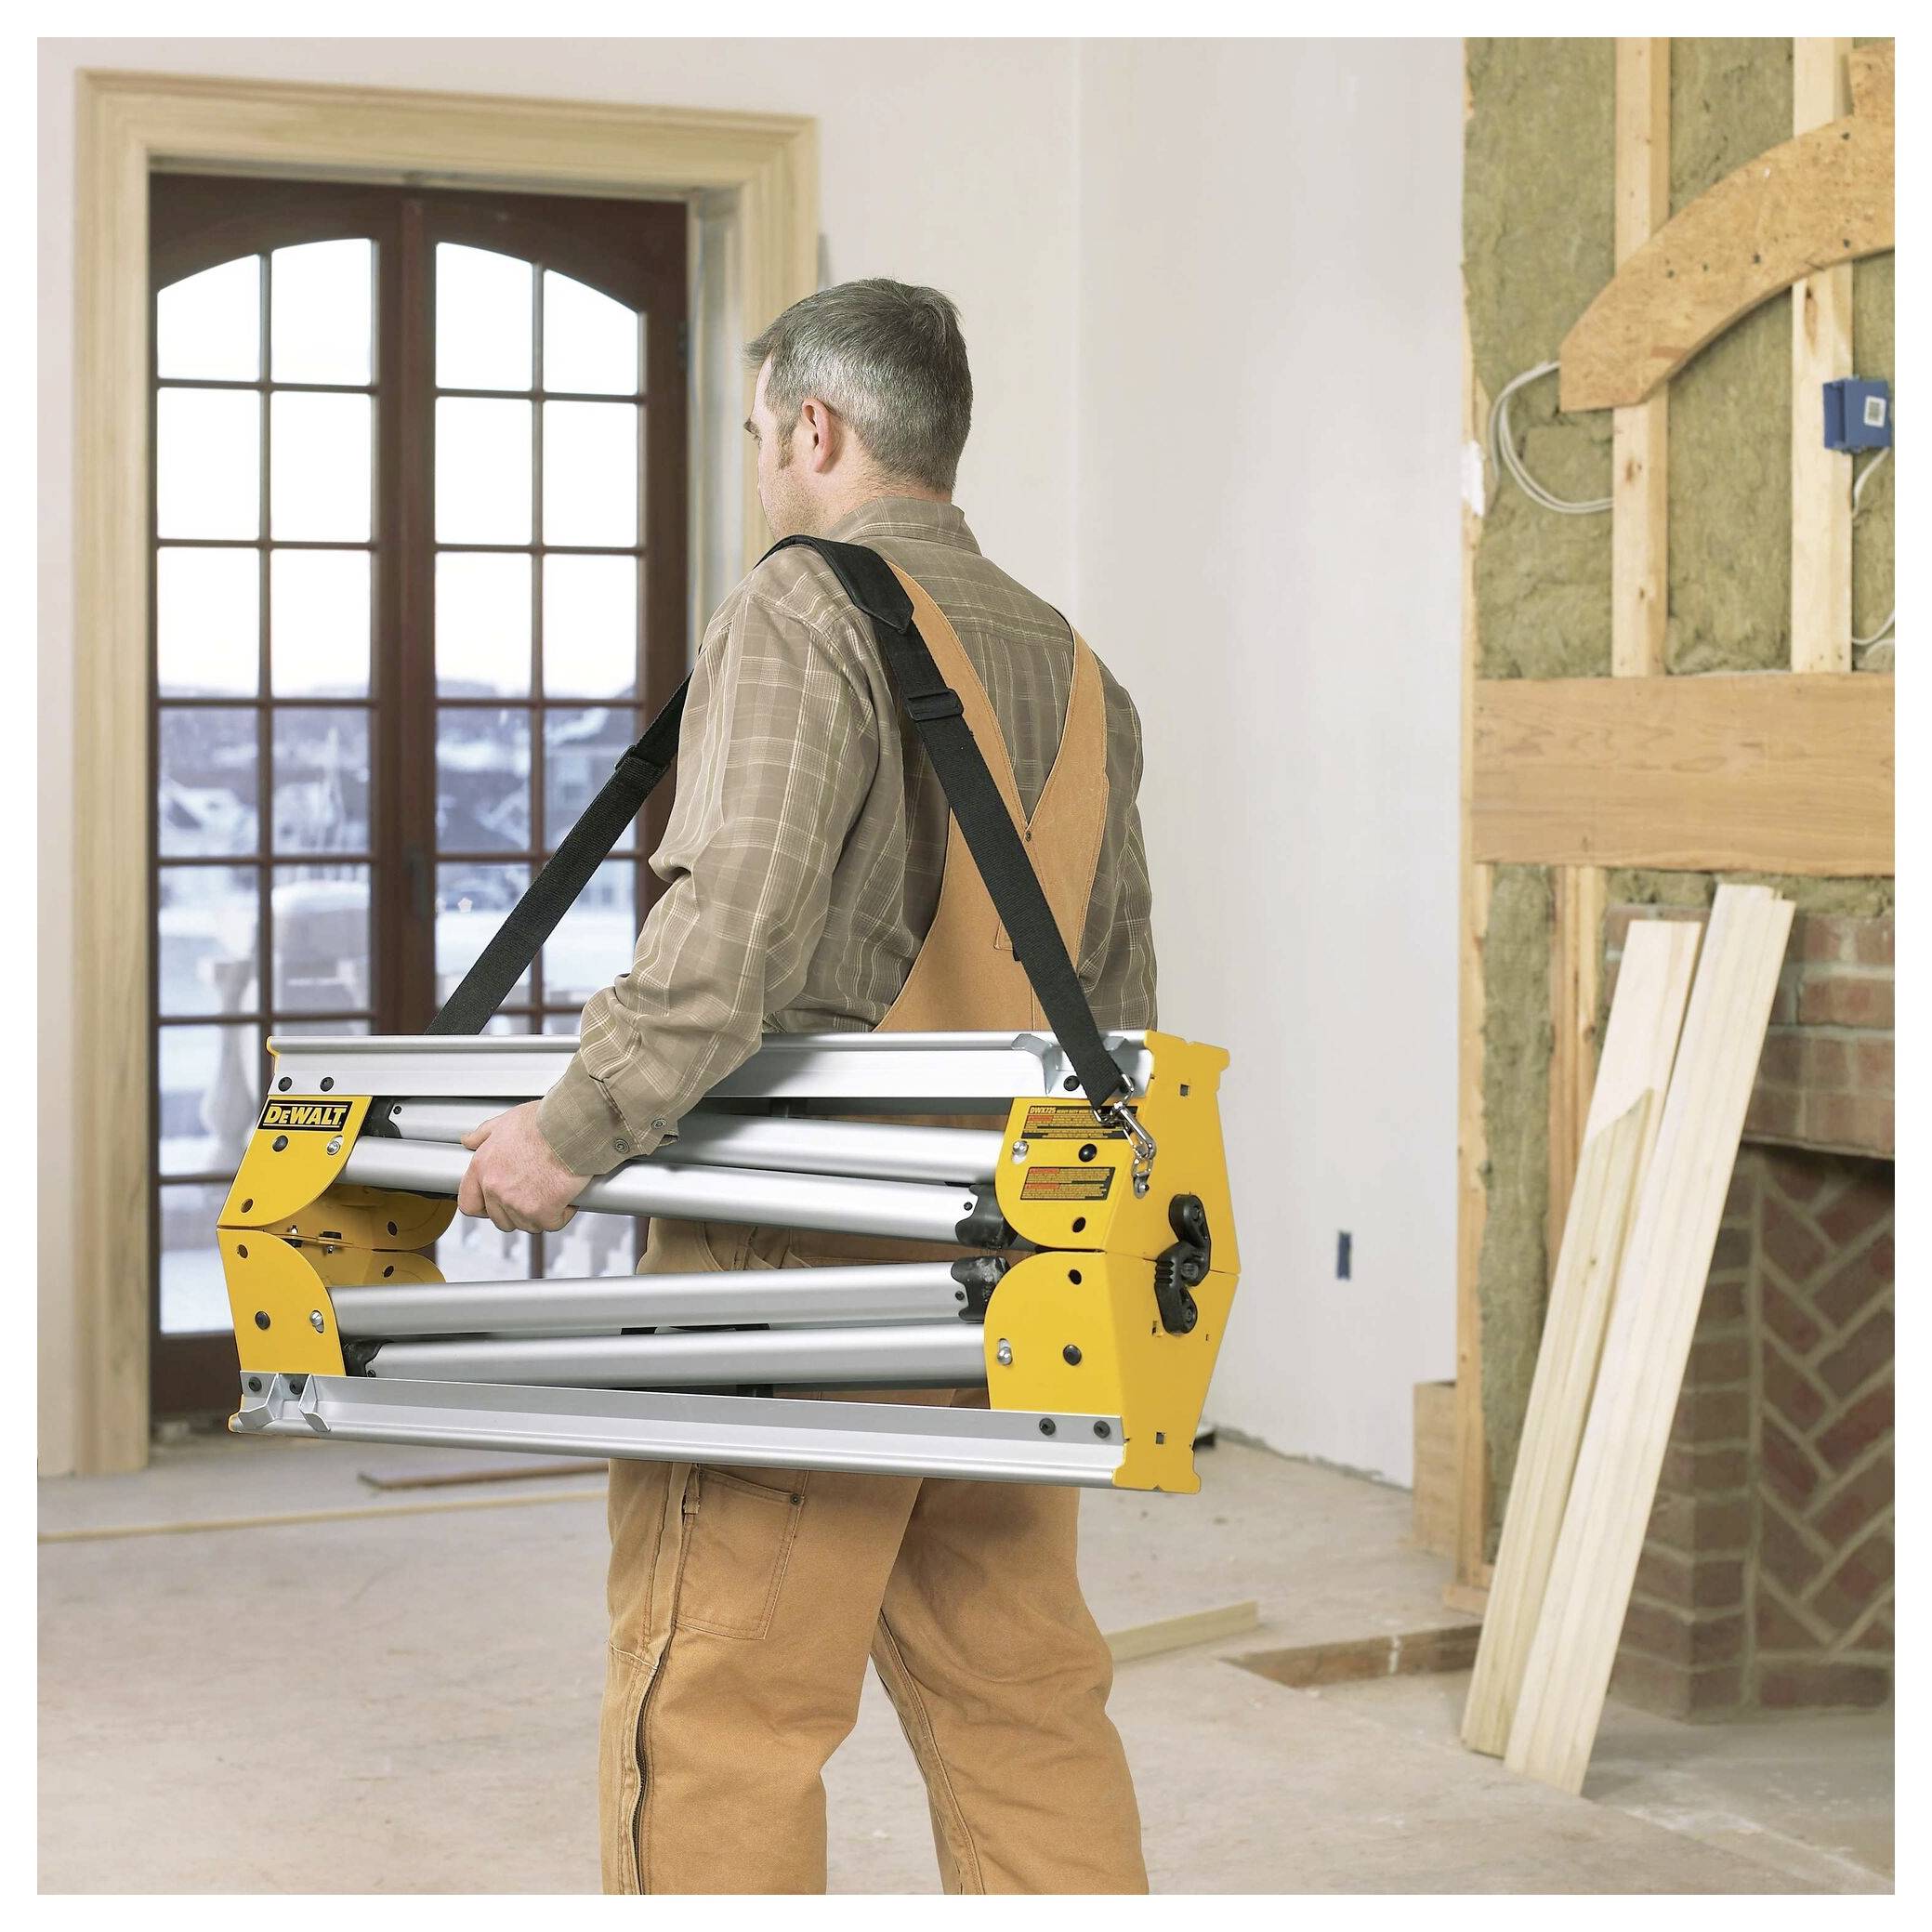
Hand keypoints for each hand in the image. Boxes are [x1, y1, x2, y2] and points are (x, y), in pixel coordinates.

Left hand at [457, 1101, 588, 1234]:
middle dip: (519, 1211)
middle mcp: (495, 1187)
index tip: (498, 1204)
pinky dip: (562, 1213)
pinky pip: (551, 1223)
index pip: (469, 1204)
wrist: (571, 1128)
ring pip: (527, 1224)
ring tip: (553, 1190)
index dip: (485, 1208)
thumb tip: (468, 1140)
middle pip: (501, 1219)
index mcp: (482, 1167)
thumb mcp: (506, 1120)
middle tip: (536, 1193)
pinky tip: (567, 1196)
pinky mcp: (542, 1212)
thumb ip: (483, 1134)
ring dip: (542, 1213)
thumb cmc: (544, 1121)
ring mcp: (517, 1202)